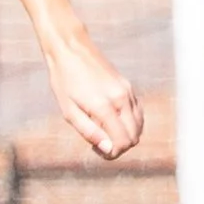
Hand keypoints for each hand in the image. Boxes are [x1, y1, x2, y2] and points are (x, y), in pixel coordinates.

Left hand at [46, 36, 142, 160]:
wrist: (71, 50)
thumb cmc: (64, 81)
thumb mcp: (68, 110)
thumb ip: (89, 131)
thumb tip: (108, 149)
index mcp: (104, 107)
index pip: (122, 142)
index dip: (112, 153)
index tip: (96, 150)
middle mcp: (121, 99)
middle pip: (134, 137)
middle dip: (119, 146)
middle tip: (99, 142)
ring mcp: (128, 91)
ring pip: (139, 126)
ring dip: (126, 135)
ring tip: (103, 130)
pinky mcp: (128, 86)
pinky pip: (137, 112)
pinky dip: (129, 123)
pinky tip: (111, 120)